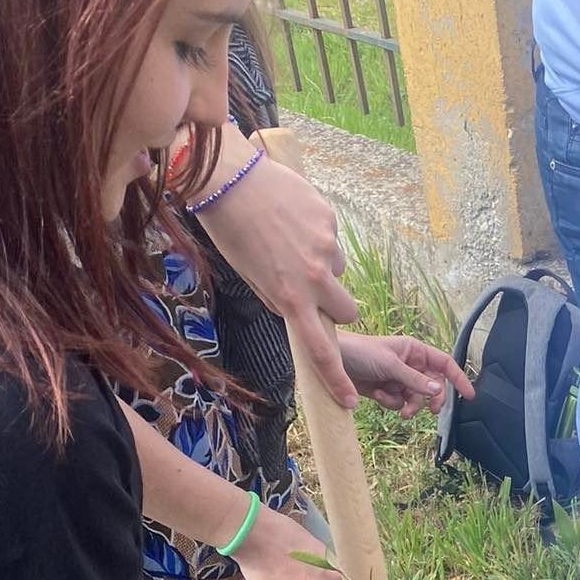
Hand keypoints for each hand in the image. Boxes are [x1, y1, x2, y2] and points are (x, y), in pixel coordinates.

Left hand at [195, 137, 359, 407]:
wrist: (230, 180)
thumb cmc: (232, 232)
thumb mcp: (252, 278)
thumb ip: (280, 300)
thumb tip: (300, 311)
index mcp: (290, 299)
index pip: (321, 350)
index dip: (336, 378)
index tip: (348, 399)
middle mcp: (315, 278)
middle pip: (348, 310)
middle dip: (335, 305)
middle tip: (313, 289)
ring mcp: (326, 248)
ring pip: (339, 272)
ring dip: (324, 266)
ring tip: (292, 242)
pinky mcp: (329, 221)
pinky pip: (332, 239)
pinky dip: (318, 236)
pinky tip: (293, 220)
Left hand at [339, 335, 474, 418]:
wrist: (332, 362)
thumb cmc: (360, 352)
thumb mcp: (391, 365)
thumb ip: (415, 380)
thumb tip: (438, 390)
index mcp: (415, 351)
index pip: (444, 364)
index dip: (458, 378)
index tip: (469, 395)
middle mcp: (410, 364)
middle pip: (433, 386)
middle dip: (430, 400)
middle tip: (429, 411)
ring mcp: (398, 379)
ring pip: (416, 399)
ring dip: (410, 406)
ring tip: (401, 410)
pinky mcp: (386, 391)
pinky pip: (399, 403)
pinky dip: (392, 403)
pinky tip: (379, 396)